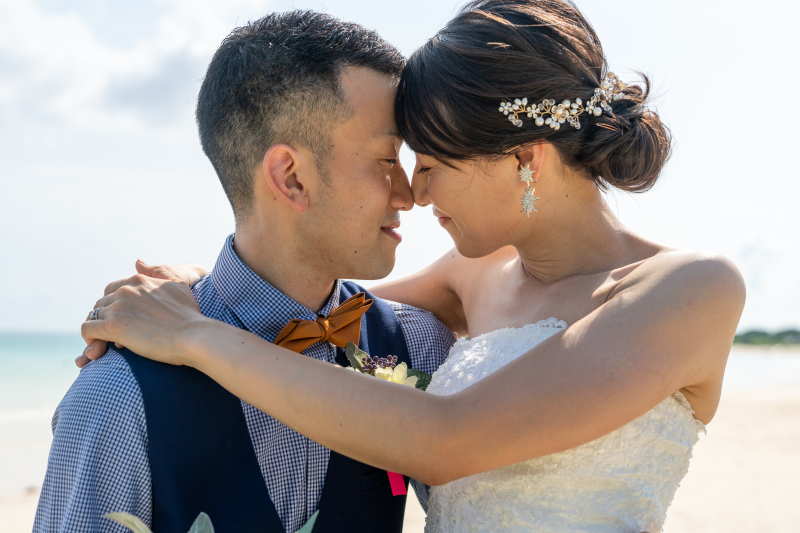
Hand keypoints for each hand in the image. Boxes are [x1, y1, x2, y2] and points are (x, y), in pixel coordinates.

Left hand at [77, 263, 210, 367]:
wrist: (194, 335)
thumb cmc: (190, 315)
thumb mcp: (177, 285)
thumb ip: (158, 272)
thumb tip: (137, 261)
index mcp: (140, 280)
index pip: (113, 289)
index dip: (115, 305)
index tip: (122, 319)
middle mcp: (126, 290)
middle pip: (101, 303)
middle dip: (105, 317)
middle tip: (114, 334)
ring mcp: (119, 307)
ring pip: (93, 315)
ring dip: (98, 329)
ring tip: (107, 342)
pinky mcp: (113, 326)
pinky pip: (87, 329)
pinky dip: (90, 339)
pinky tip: (99, 347)